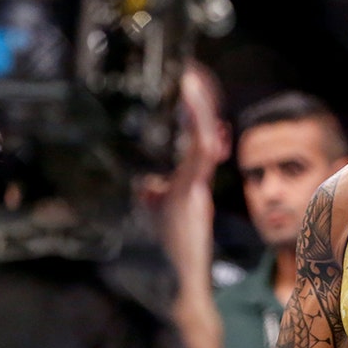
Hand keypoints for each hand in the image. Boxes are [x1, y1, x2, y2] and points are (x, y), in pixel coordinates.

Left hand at [138, 63, 226, 291]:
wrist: (183, 275)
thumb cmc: (173, 245)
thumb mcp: (157, 211)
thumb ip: (153, 193)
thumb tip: (143, 183)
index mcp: (191, 175)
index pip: (199, 134)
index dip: (198, 109)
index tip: (191, 84)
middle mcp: (197, 174)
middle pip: (205, 128)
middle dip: (201, 99)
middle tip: (193, 72)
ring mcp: (197, 181)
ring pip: (204, 134)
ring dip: (199, 105)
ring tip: (192, 80)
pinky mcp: (194, 189)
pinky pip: (200, 151)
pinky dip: (197, 126)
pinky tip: (189, 106)